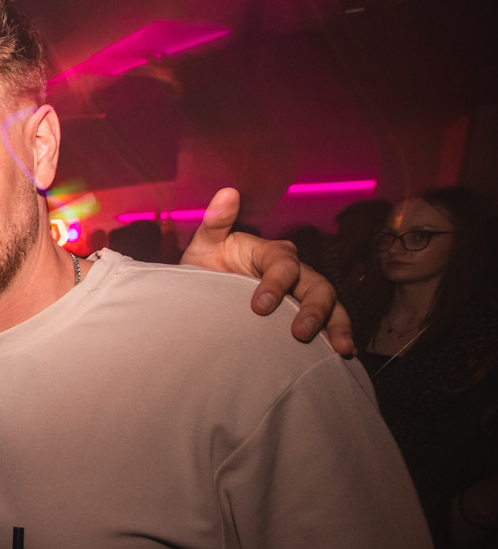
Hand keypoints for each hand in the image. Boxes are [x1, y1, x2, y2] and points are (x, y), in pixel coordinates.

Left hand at [182, 188, 354, 356]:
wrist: (207, 298)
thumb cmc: (208, 268)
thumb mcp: (206, 246)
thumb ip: (215, 223)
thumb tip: (226, 193)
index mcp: (272, 254)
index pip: (282, 264)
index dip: (275, 283)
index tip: (259, 306)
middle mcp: (295, 271)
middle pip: (316, 285)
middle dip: (313, 309)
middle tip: (300, 333)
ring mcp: (303, 293)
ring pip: (331, 305)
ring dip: (336, 325)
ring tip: (340, 348)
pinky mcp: (305, 315)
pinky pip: (329, 324)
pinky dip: (337, 337)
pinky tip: (341, 355)